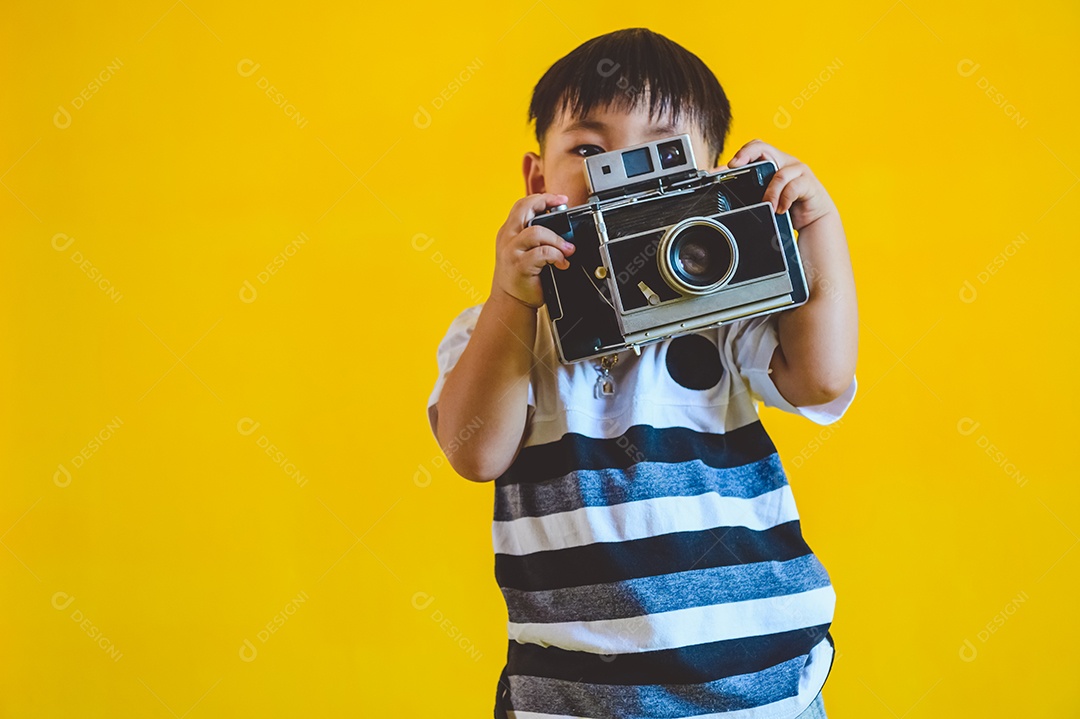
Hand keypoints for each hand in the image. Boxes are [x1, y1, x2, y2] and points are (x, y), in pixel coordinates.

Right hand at [492, 193, 575, 308]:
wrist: (510, 302)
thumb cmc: (521, 277)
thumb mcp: (523, 251)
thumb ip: (534, 236)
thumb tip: (562, 226)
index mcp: (508, 231)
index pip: (522, 205)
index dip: (542, 198)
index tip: (560, 199)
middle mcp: (507, 238)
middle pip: (525, 210)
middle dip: (547, 204)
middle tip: (564, 210)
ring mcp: (511, 252)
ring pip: (536, 232)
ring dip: (557, 239)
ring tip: (567, 249)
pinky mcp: (519, 266)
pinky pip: (542, 253)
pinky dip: (556, 255)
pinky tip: (561, 263)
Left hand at [718, 139, 837, 231]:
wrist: (814, 218)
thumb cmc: (788, 205)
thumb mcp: (765, 197)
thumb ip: (748, 190)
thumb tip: (721, 186)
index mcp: (772, 163)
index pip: (755, 147)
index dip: (741, 152)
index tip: (729, 166)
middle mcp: (784, 162)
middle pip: (763, 148)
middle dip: (747, 155)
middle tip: (736, 167)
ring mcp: (798, 171)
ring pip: (778, 174)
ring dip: (769, 193)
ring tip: (767, 206)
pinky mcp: (808, 183)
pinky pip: (794, 187)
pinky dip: (784, 199)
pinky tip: (781, 209)